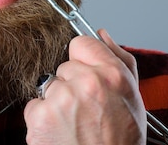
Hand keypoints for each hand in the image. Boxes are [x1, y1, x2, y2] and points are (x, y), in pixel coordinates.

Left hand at [24, 29, 145, 144]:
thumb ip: (119, 60)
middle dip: (71, 85)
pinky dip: (42, 120)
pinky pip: (35, 106)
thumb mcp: (133, 98)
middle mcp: (87, 82)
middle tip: (85, 111)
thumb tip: (101, 34)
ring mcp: (62, 98)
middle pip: (63, 67)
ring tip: (74, 124)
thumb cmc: (121, 141)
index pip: (81, 43)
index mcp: (112, 75)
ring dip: (56, 103)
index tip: (87, 77)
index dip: (83, 61)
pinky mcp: (41, 116)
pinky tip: (60, 133)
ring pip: (49, 86)